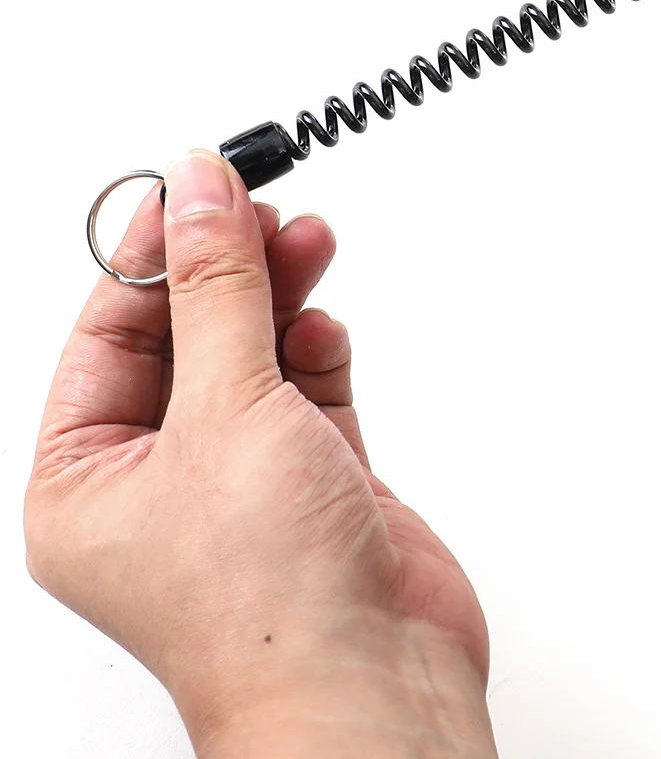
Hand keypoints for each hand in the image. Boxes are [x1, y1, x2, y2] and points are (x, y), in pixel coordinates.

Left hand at [25, 150, 496, 757]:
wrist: (371, 682)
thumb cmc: (264, 600)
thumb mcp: (225, 410)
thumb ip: (218, 287)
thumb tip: (198, 188)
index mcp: (87, 481)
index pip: (109, 334)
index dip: (151, 251)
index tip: (195, 180)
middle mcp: (160, 480)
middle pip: (186, 336)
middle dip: (225, 267)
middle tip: (260, 203)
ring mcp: (243, 480)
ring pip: (253, 354)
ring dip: (280, 295)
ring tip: (308, 239)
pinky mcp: (316, 480)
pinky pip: (309, 387)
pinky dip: (320, 347)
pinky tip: (325, 324)